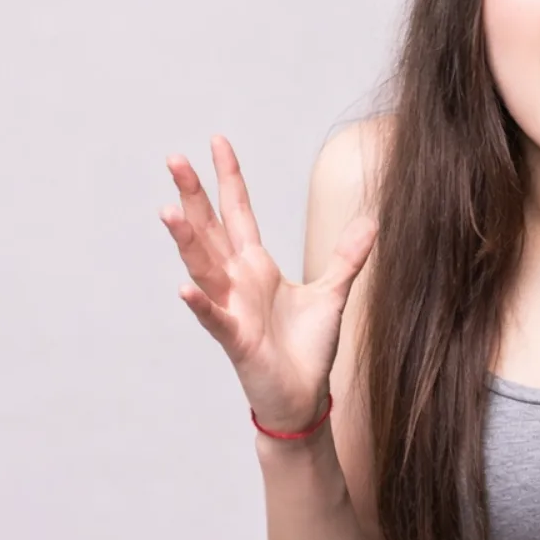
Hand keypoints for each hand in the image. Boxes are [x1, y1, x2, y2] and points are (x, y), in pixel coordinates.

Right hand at [160, 135, 376, 433]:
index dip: (228, 178)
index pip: (237, 212)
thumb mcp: (332, 293)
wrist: (303, 396)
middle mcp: (237, 282)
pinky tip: (185, 286)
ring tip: (168, 211)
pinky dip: (200, 303)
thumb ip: (347, 257)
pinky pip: (214, 318)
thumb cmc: (307, 349)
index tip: (216, 142)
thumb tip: (371, 221)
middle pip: (209, 230)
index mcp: (256, 266)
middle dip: (193, 195)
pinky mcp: (236, 339)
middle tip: (174, 159)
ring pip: (203, 267)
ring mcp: (232, 308)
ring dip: (186, 241)